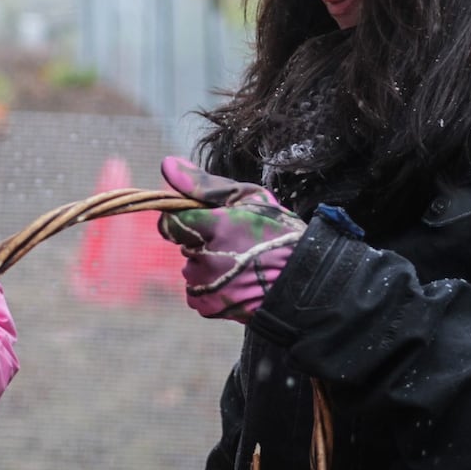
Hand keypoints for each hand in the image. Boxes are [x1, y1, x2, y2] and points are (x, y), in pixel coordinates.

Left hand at [157, 156, 305, 320]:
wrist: (303, 284)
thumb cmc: (279, 235)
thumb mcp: (249, 199)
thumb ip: (204, 184)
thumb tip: (167, 164)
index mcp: (214, 228)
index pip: (170, 220)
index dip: (187, 219)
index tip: (206, 220)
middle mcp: (204, 259)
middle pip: (184, 243)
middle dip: (203, 241)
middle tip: (236, 242)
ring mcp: (205, 285)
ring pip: (192, 266)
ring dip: (207, 264)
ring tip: (240, 262)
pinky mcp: (207, 305)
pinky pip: (197, 290)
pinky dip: (210, 286)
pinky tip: (236, 280)